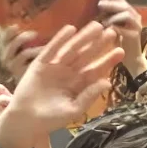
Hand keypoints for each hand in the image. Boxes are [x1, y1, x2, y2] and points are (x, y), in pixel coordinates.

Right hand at [0, 22, 123, 147]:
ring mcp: (54, 67)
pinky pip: (51, 49)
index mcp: (78, 84)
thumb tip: (107, 82)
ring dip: (83, 38)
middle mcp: (68, 73)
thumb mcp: (73, 110)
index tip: (120, 51)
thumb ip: (89, 96)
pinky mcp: (40, 64)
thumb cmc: (50, 119)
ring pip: (72, 49)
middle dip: (98, 45)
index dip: (107, 60)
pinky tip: (71, 29)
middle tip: (111, 32)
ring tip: (96, 26)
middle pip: (86, 56)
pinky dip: (60, 39)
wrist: (26, 121)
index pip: (95, 70)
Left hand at [98, 0, 146, 75]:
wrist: (132, 60)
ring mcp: (137, 27)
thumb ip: (111, 18)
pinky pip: (124, 29)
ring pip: (126, 15)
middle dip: (112, 3)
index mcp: (131, 15)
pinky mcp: (135, 37)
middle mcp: (136, 19)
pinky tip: (107, 29)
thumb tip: (100, 5)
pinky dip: (115, 28)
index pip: (123, 1)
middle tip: (99, 3)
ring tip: (103, 19)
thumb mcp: (115, 27)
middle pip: (125, 6)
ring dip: (114, 15)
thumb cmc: (121, 44)